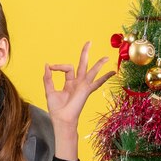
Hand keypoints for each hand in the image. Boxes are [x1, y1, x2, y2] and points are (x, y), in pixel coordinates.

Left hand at [43, 42, 114, 159]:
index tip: (51, 68)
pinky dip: (105, 77)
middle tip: (89, 42)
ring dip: (99, 63)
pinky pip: (97, 82)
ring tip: (106, 57)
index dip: (58, 66)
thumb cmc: (56, 109)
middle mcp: (78, 83)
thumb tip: (47, 65)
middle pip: (82, 64)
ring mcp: (83, 86)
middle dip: (85, 53)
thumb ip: (48, 78)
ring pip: (92, 71)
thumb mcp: (50, 91)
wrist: (62, 119)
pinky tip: (113, 72)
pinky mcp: (86, 90)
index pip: (67, 68)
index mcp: (69, 83)